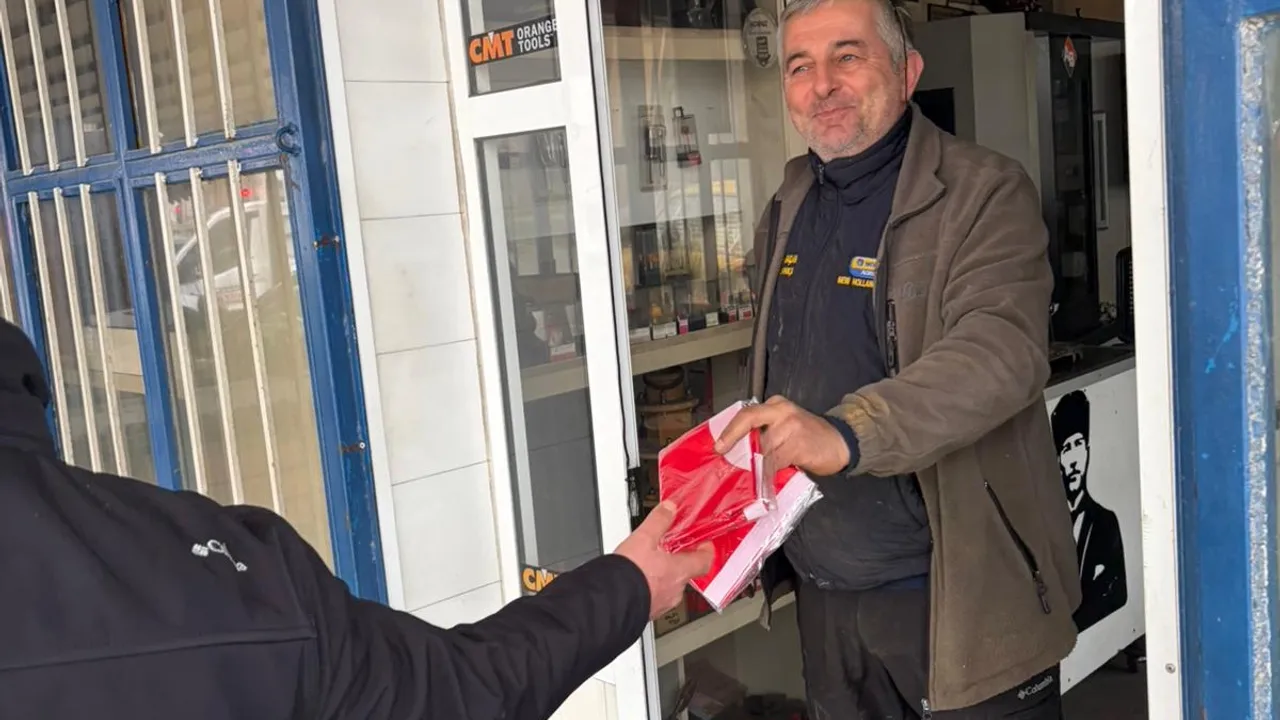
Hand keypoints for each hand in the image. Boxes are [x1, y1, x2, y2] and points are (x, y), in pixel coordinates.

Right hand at [614, 502, 714, 619]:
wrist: (610, 602)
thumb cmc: (630, 574)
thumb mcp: (644, 538)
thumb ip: (659, 521)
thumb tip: (669, 509)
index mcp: (679, 570)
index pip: (704, 561)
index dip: (706, 551)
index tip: (704, 545)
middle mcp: (675, 590)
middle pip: (686, 574)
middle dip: (679, 562)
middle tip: (671, 552)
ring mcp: (662, 604)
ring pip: (669, 587)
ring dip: (663, 577)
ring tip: (649, 566)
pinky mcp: (648, 612)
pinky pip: (655, 598)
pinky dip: (650, 589)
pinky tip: (637, 582)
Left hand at [714, 395, 850, 477]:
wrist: (840, 442)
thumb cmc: (809, 438)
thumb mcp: (785, 428)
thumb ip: (765, 434)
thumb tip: (737, 452)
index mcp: (775, 406)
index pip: (746, 413)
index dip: (730, 430)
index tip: (718, 446)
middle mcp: (782, 411)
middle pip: (750, 423)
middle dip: (735, 442)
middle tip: (724, 457)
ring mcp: (792, 426)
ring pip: (763, 446)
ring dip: (754, 464)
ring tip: (749, 475)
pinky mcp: (800, 444)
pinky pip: (777, 461)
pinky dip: (768, 473)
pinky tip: (766, 481)